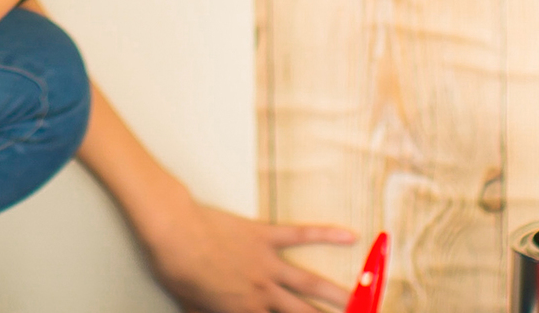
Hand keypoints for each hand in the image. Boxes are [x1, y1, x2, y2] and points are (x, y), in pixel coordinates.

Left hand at [132, 191, 359, 312]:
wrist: (174, 233)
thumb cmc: (177, 270)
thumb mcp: (191, 306)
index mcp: (245, 311)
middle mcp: (263, 291)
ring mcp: (267, 263)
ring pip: (311, 282)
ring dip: (340, 294)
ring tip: (365, 301)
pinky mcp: (265, 234)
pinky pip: (301, 234)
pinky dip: (327, 233)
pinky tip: (351, 235)